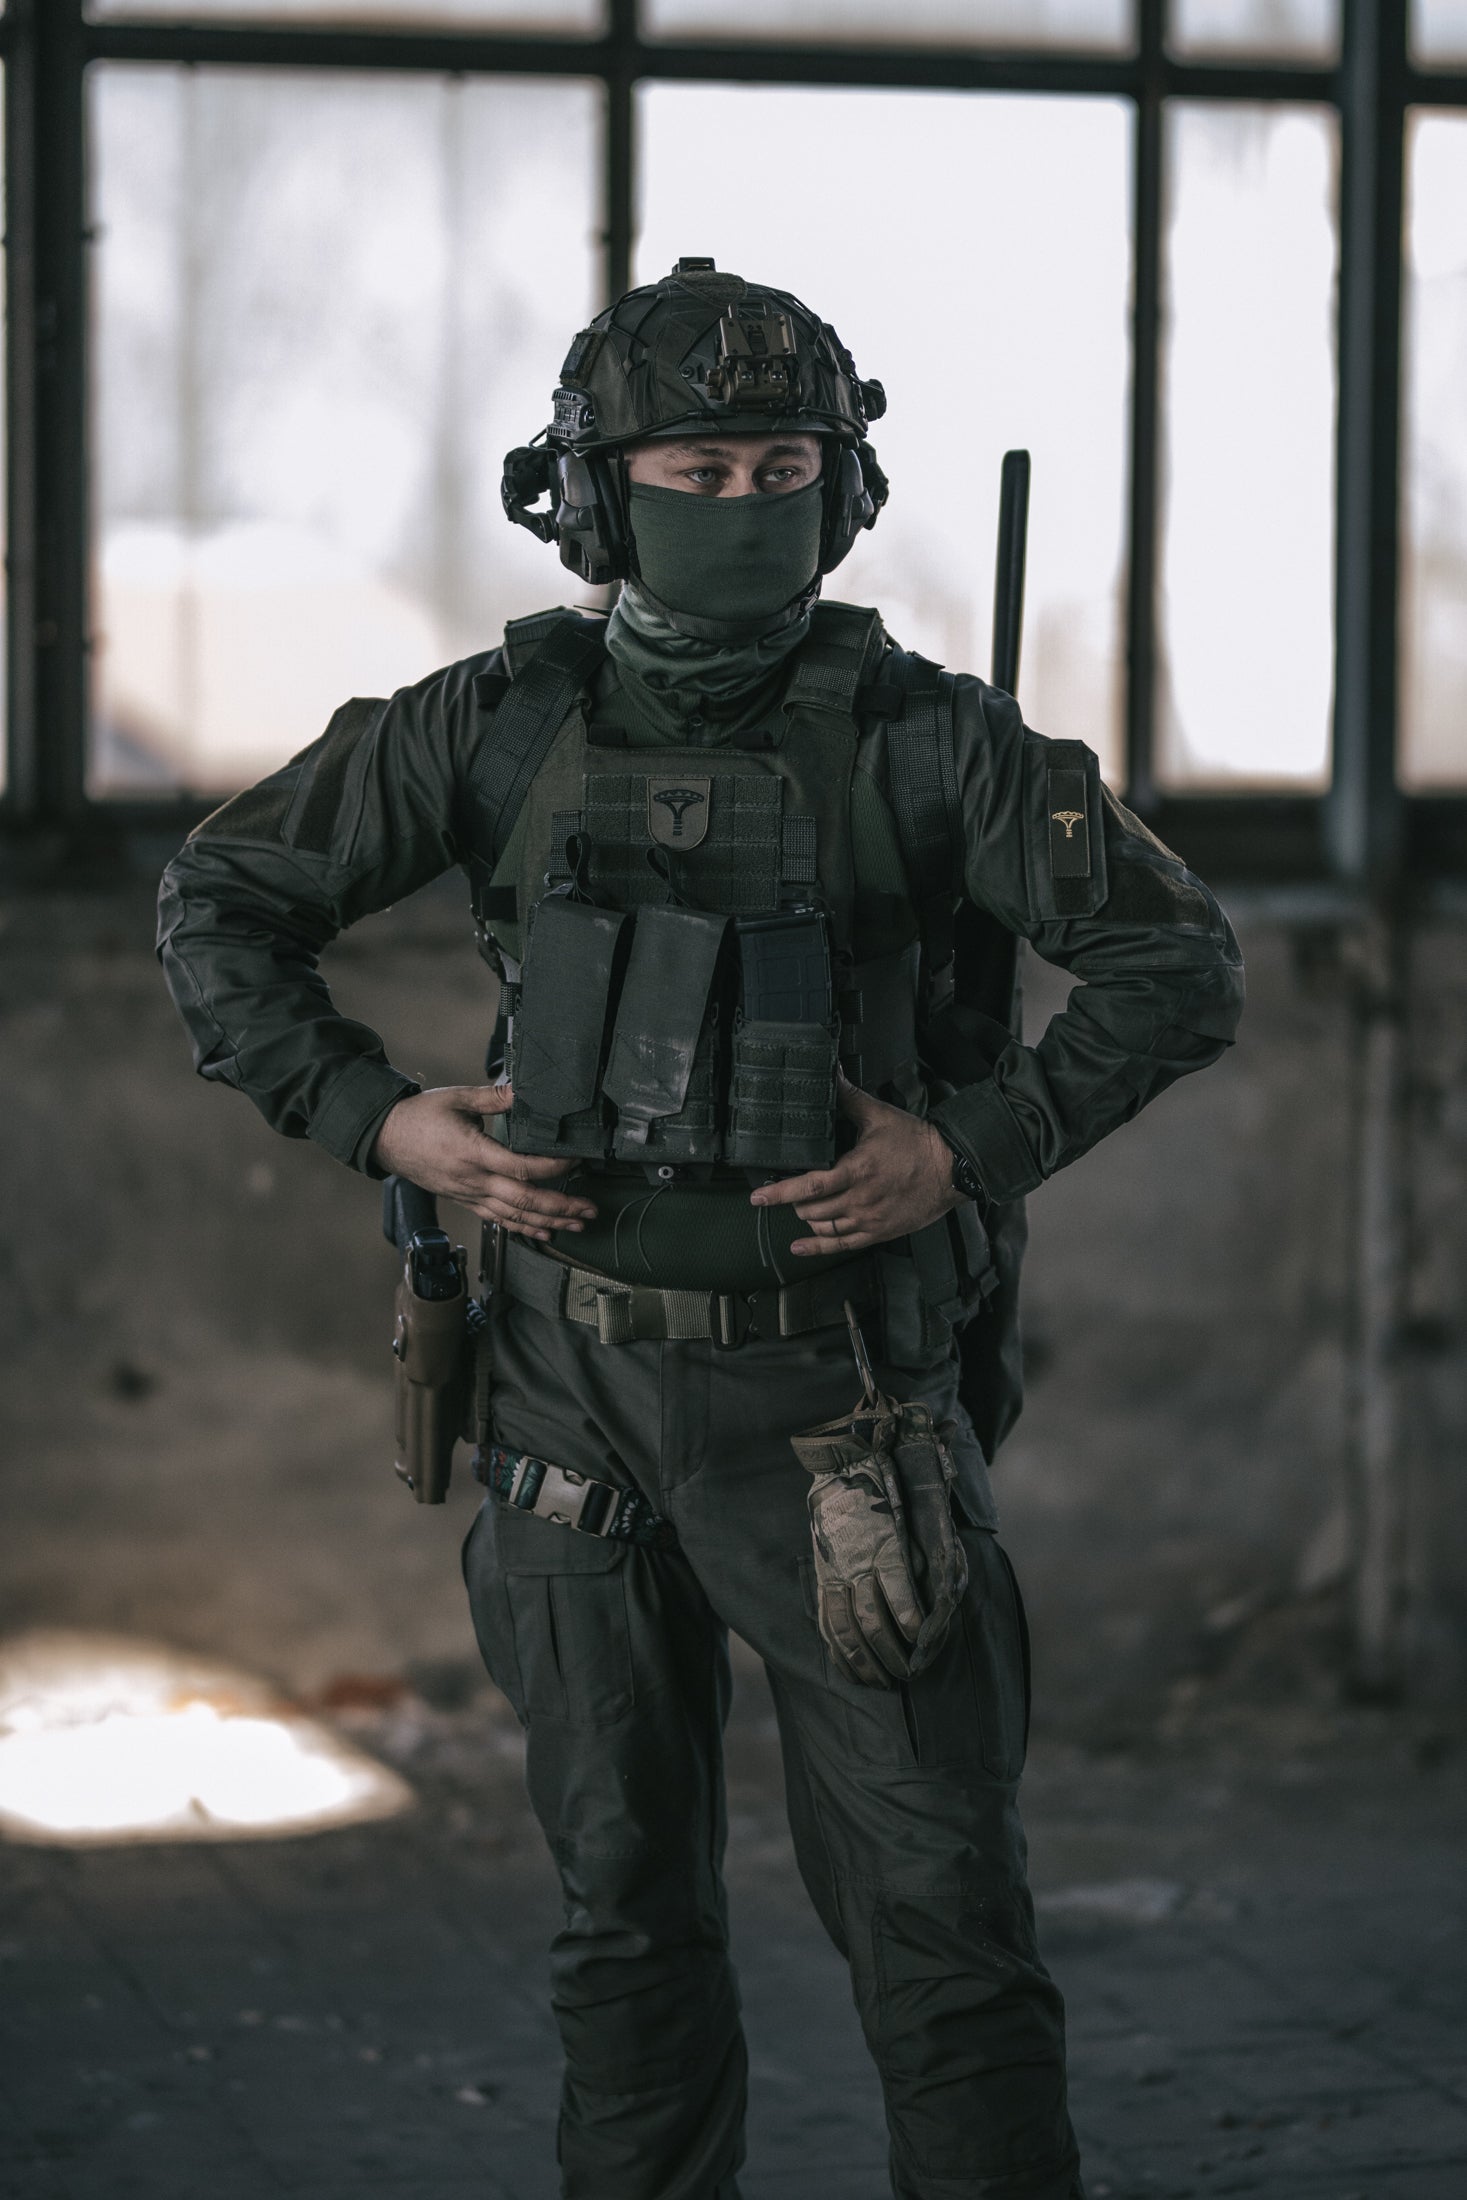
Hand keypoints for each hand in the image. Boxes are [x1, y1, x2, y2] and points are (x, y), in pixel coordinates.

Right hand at [371, 1084, 596, 1239]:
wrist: (386, 1139)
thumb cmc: (419, 1117)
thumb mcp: (456, 1098)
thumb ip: (494, 1096)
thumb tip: (524, 1090)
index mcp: (473, 1152)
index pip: (521, 1167)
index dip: (553, 1167)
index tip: (575, 1160)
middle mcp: (472, 1180)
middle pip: (524, 1201)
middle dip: (560, 1207)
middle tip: (588, 1208)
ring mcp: (468, 1194)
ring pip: (514, 1216)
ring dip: (548, 1222)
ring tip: (576, 1223)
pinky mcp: (465, 1200)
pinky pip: (498, 1220)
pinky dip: (523, 1228)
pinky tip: (544, 1232)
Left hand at [750, 1077, 962, 1255]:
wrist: (951, 1167)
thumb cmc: (916, 1142)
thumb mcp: (879, 1115)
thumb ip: (848, 1097)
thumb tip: (829, 1073)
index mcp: (856, 1169)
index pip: (810, 1186)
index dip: (780, 1193)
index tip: (758, 1196)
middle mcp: (860, 1199)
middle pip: (811, 1209)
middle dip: (792, 1202)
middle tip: (784, 1192)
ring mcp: (869, 1219)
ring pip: (824, 1227)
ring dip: (806, 1219)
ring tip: (799, 1208)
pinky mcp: (879, 1232)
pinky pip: (842, 1245)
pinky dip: (817, 1247)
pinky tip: (800, 1247)